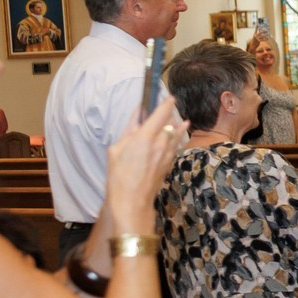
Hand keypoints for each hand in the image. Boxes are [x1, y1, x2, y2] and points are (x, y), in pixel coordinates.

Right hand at [104, 101, 184, 227]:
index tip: (169, 97)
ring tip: (181, 120)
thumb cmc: (119, 175)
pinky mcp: (169, 164)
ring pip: (176, 135)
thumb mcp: (116, 149)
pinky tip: (180, 134)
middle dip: (169, 114)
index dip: (166, 104)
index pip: (160, 114)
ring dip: (177, 126)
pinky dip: (178, 138)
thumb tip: (138, 115)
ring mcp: (167, 155)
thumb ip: (129, 130)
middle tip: (169, 106)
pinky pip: (175, 146)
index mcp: (144, 138)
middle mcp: (160, 144)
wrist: (132, 200)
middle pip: (169, 123)